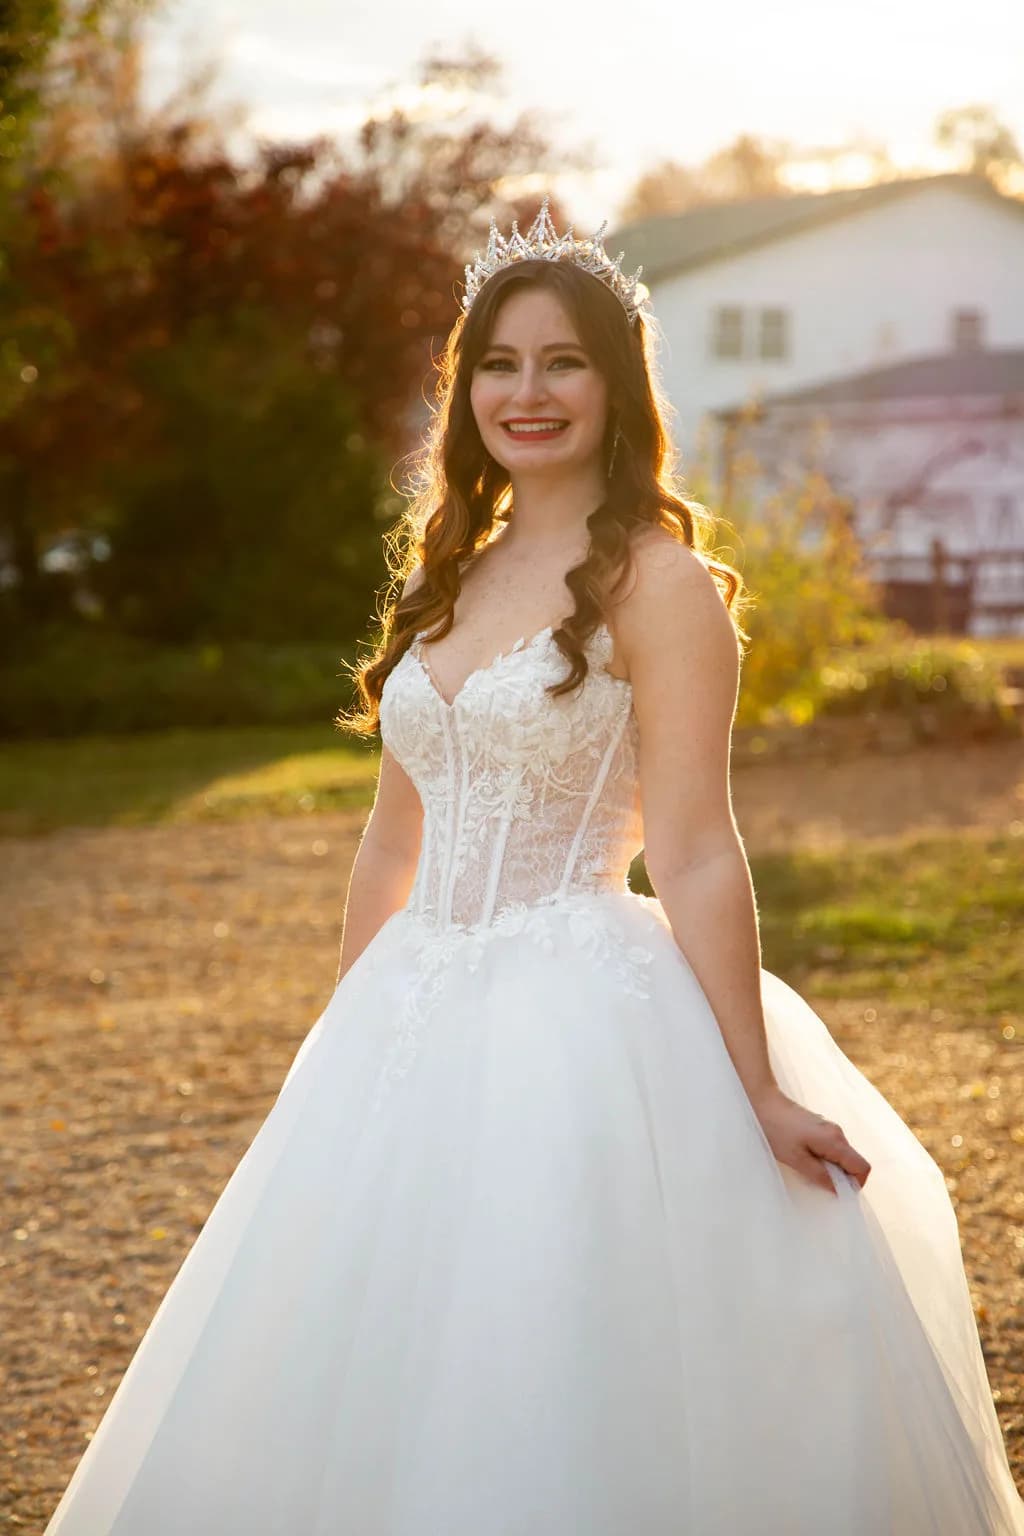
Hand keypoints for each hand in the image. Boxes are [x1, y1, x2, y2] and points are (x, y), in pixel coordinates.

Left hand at [749, 1085, 870, 1195]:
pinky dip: (825, 1158)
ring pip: (842, 1155)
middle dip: (842, 1177)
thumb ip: (820, 1175)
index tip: (839, 1193)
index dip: (856, 1184)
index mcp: (835, 1141)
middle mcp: (837, 1132)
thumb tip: (838, 1190)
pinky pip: (831, 1147)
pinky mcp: (819, 1126)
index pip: (862, 1167)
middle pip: (853, 1161)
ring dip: (832, 1168)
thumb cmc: (776, 1130)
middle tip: (821, 1185)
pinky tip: (805, 1159)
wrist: (762, 1103)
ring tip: (809, 1171)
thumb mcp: (796, 1159)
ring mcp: (829, 1128)